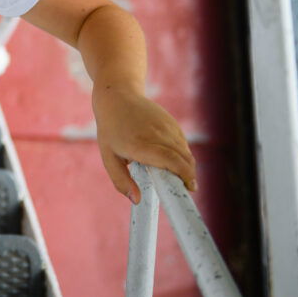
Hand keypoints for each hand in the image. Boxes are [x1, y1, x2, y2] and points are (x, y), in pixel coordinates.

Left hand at [93, 88, 196, 203]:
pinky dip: (183, 154)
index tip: (189, 189)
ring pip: (185, 151)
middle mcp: (157, 135)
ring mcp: (166, 127)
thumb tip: (136, 200)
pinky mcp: (171, 122)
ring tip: (180, 177)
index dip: (184, 176)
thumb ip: (121, 180)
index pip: (172, 161)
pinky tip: (175, 160)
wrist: (117, 96)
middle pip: (184, 159)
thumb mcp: (109, 157)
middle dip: (189, 176)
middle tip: (186, 188)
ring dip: (187, 166)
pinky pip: (182, 142)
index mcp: (140, 145)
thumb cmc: (111, 130)